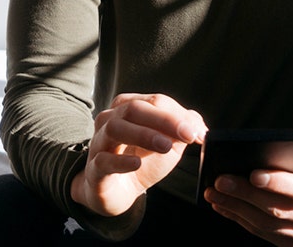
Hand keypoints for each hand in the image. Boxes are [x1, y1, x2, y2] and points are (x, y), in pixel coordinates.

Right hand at [71, 93, 206, 217]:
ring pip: (116, 128)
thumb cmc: (141, 161)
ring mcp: (99, 142)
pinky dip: (121, 161)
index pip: (155, 101)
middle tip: (188, 135)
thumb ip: (182, 130)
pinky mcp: (94, 168)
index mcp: (128, 108)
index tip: (198, 133)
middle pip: (135, 109)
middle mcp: (110, 120)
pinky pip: (104, 160)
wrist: (118, 191)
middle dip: (164, 120)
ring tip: (166, 146)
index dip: (178, 116)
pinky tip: (137, 163)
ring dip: (144, 135)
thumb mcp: (166, 144)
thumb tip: (199, 126)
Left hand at [204, 127, 292, 246]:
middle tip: (221, 180)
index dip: (279, 184)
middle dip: (247, 195)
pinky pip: (262, 233)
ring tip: (215, 191)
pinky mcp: (292, 243)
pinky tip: (223, 204)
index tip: (253, 174)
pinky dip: (239, 219)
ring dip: (237, 208)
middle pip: (281, 211)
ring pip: (267, 226)